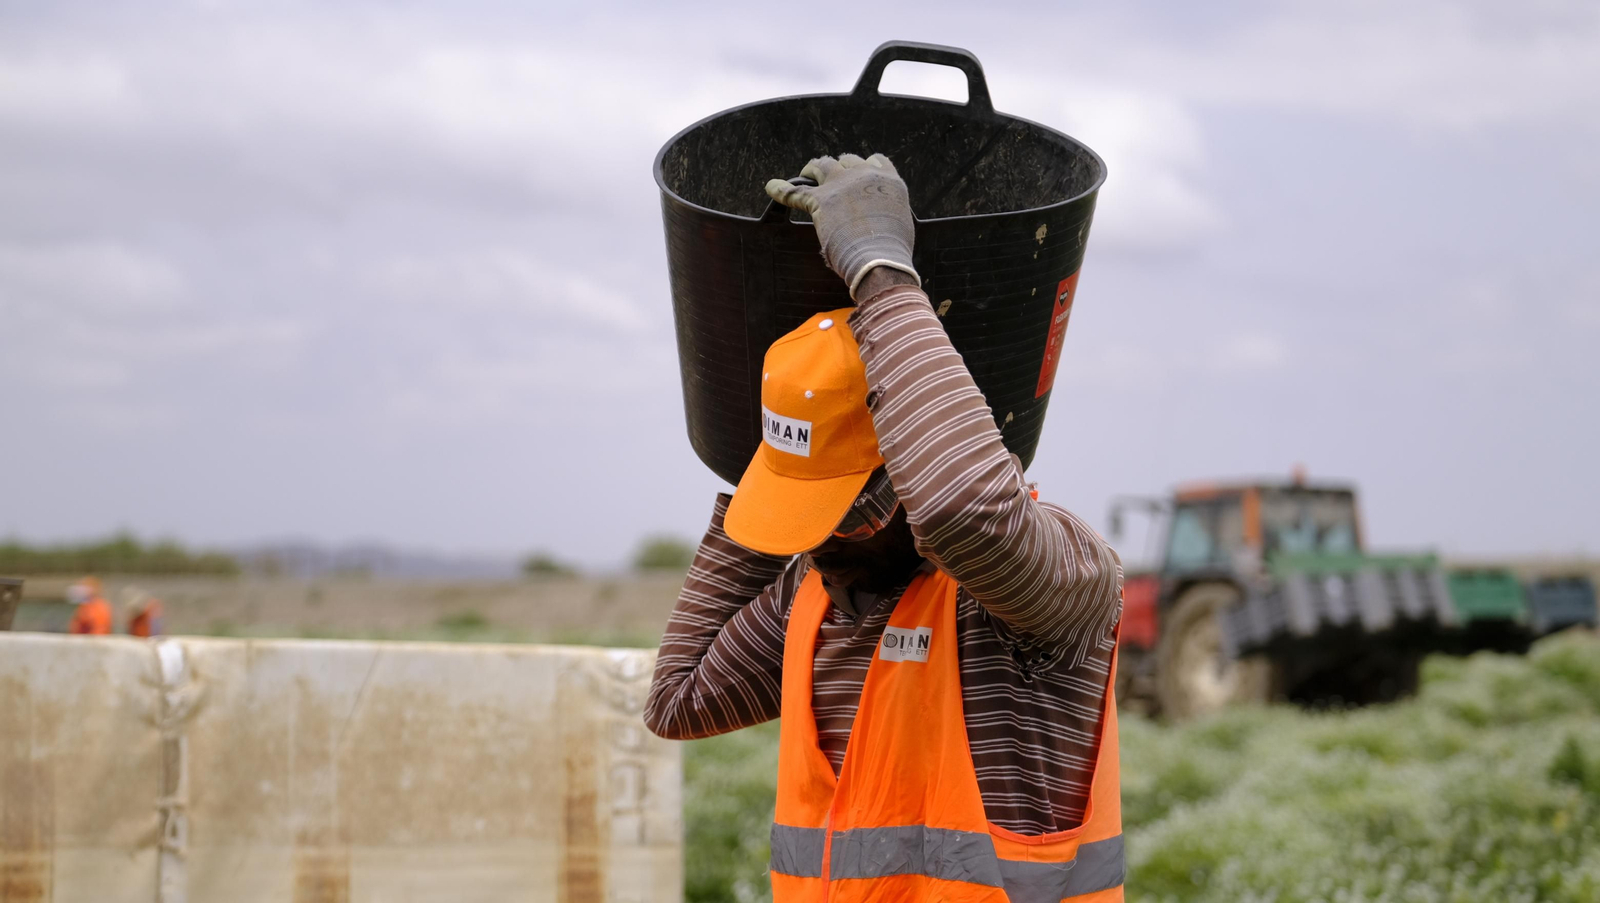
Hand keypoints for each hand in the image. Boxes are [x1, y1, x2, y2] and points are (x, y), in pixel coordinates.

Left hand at [765, 153, 918, 299]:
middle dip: (839, 168)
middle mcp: (866, 176)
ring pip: (823, 165)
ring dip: (813, 169)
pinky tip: (771, 187)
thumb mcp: (899, 224)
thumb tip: (877, 225)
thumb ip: (887, 214)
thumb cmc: (892, 252)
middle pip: (848, 161)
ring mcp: (842, 185)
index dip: (864, 166)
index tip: (857, 174)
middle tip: (830, 178)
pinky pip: (795, 191)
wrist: (880, 260)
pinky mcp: (821, 200)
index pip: (876, 161)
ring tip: (805, 175)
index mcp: (889, 181)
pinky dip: (781, 189)